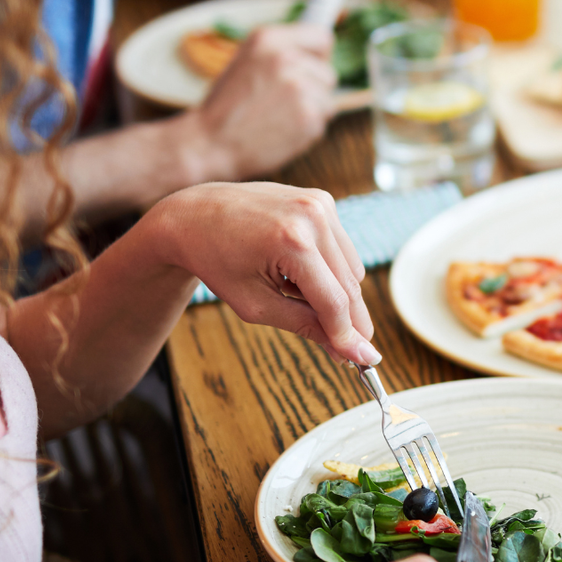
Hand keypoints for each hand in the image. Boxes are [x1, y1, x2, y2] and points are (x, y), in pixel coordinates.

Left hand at [140, 181, 377, 364]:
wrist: (195, 215)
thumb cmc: (217, 261)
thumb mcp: (254, 305)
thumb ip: (304, 326)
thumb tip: (347, 350)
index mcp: (292, 242)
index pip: (334, 300)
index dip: (349, 335)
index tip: (366, 361)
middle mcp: (313, 216)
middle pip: (350, 285)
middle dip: (352, 321)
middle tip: (353, 351)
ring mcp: (320, 204)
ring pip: (352, 269)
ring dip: (337, 294)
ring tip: (294, 293)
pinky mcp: (322, 200)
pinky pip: (342, 249)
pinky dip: (329, 270)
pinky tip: (297, 272)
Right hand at [180, 23, 336, 181]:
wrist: (208, 145)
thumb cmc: (227, 107)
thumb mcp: (246, 61)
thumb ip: (281, 52)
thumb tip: (319, 52)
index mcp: (267, 39)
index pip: (321, 37)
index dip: (319, 55)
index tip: (312, 66)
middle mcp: (285, 58)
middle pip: (328, 72)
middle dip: (313, 89)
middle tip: (281, 103)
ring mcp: (299, 87)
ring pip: (327, 99)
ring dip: (311, 111)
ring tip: (278, 118)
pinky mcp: (309, 116)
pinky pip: (323, 121)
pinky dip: (308, 130)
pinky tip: (281, 132)